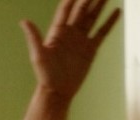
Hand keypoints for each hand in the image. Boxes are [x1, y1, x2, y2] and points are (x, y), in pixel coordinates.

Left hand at [20, 0, 119, 119]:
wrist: (58, 91)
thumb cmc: (45, 74)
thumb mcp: (38, 55)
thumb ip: (33, 37)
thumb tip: (23, 21)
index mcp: (57, 32)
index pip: (65, 10)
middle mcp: (70, 33)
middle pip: (81, 10)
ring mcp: (81, 40)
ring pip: (92, 18)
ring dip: (100, 5)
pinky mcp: (90, 48)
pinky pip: (102, 32)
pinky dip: (109, 22)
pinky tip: (116, 11)